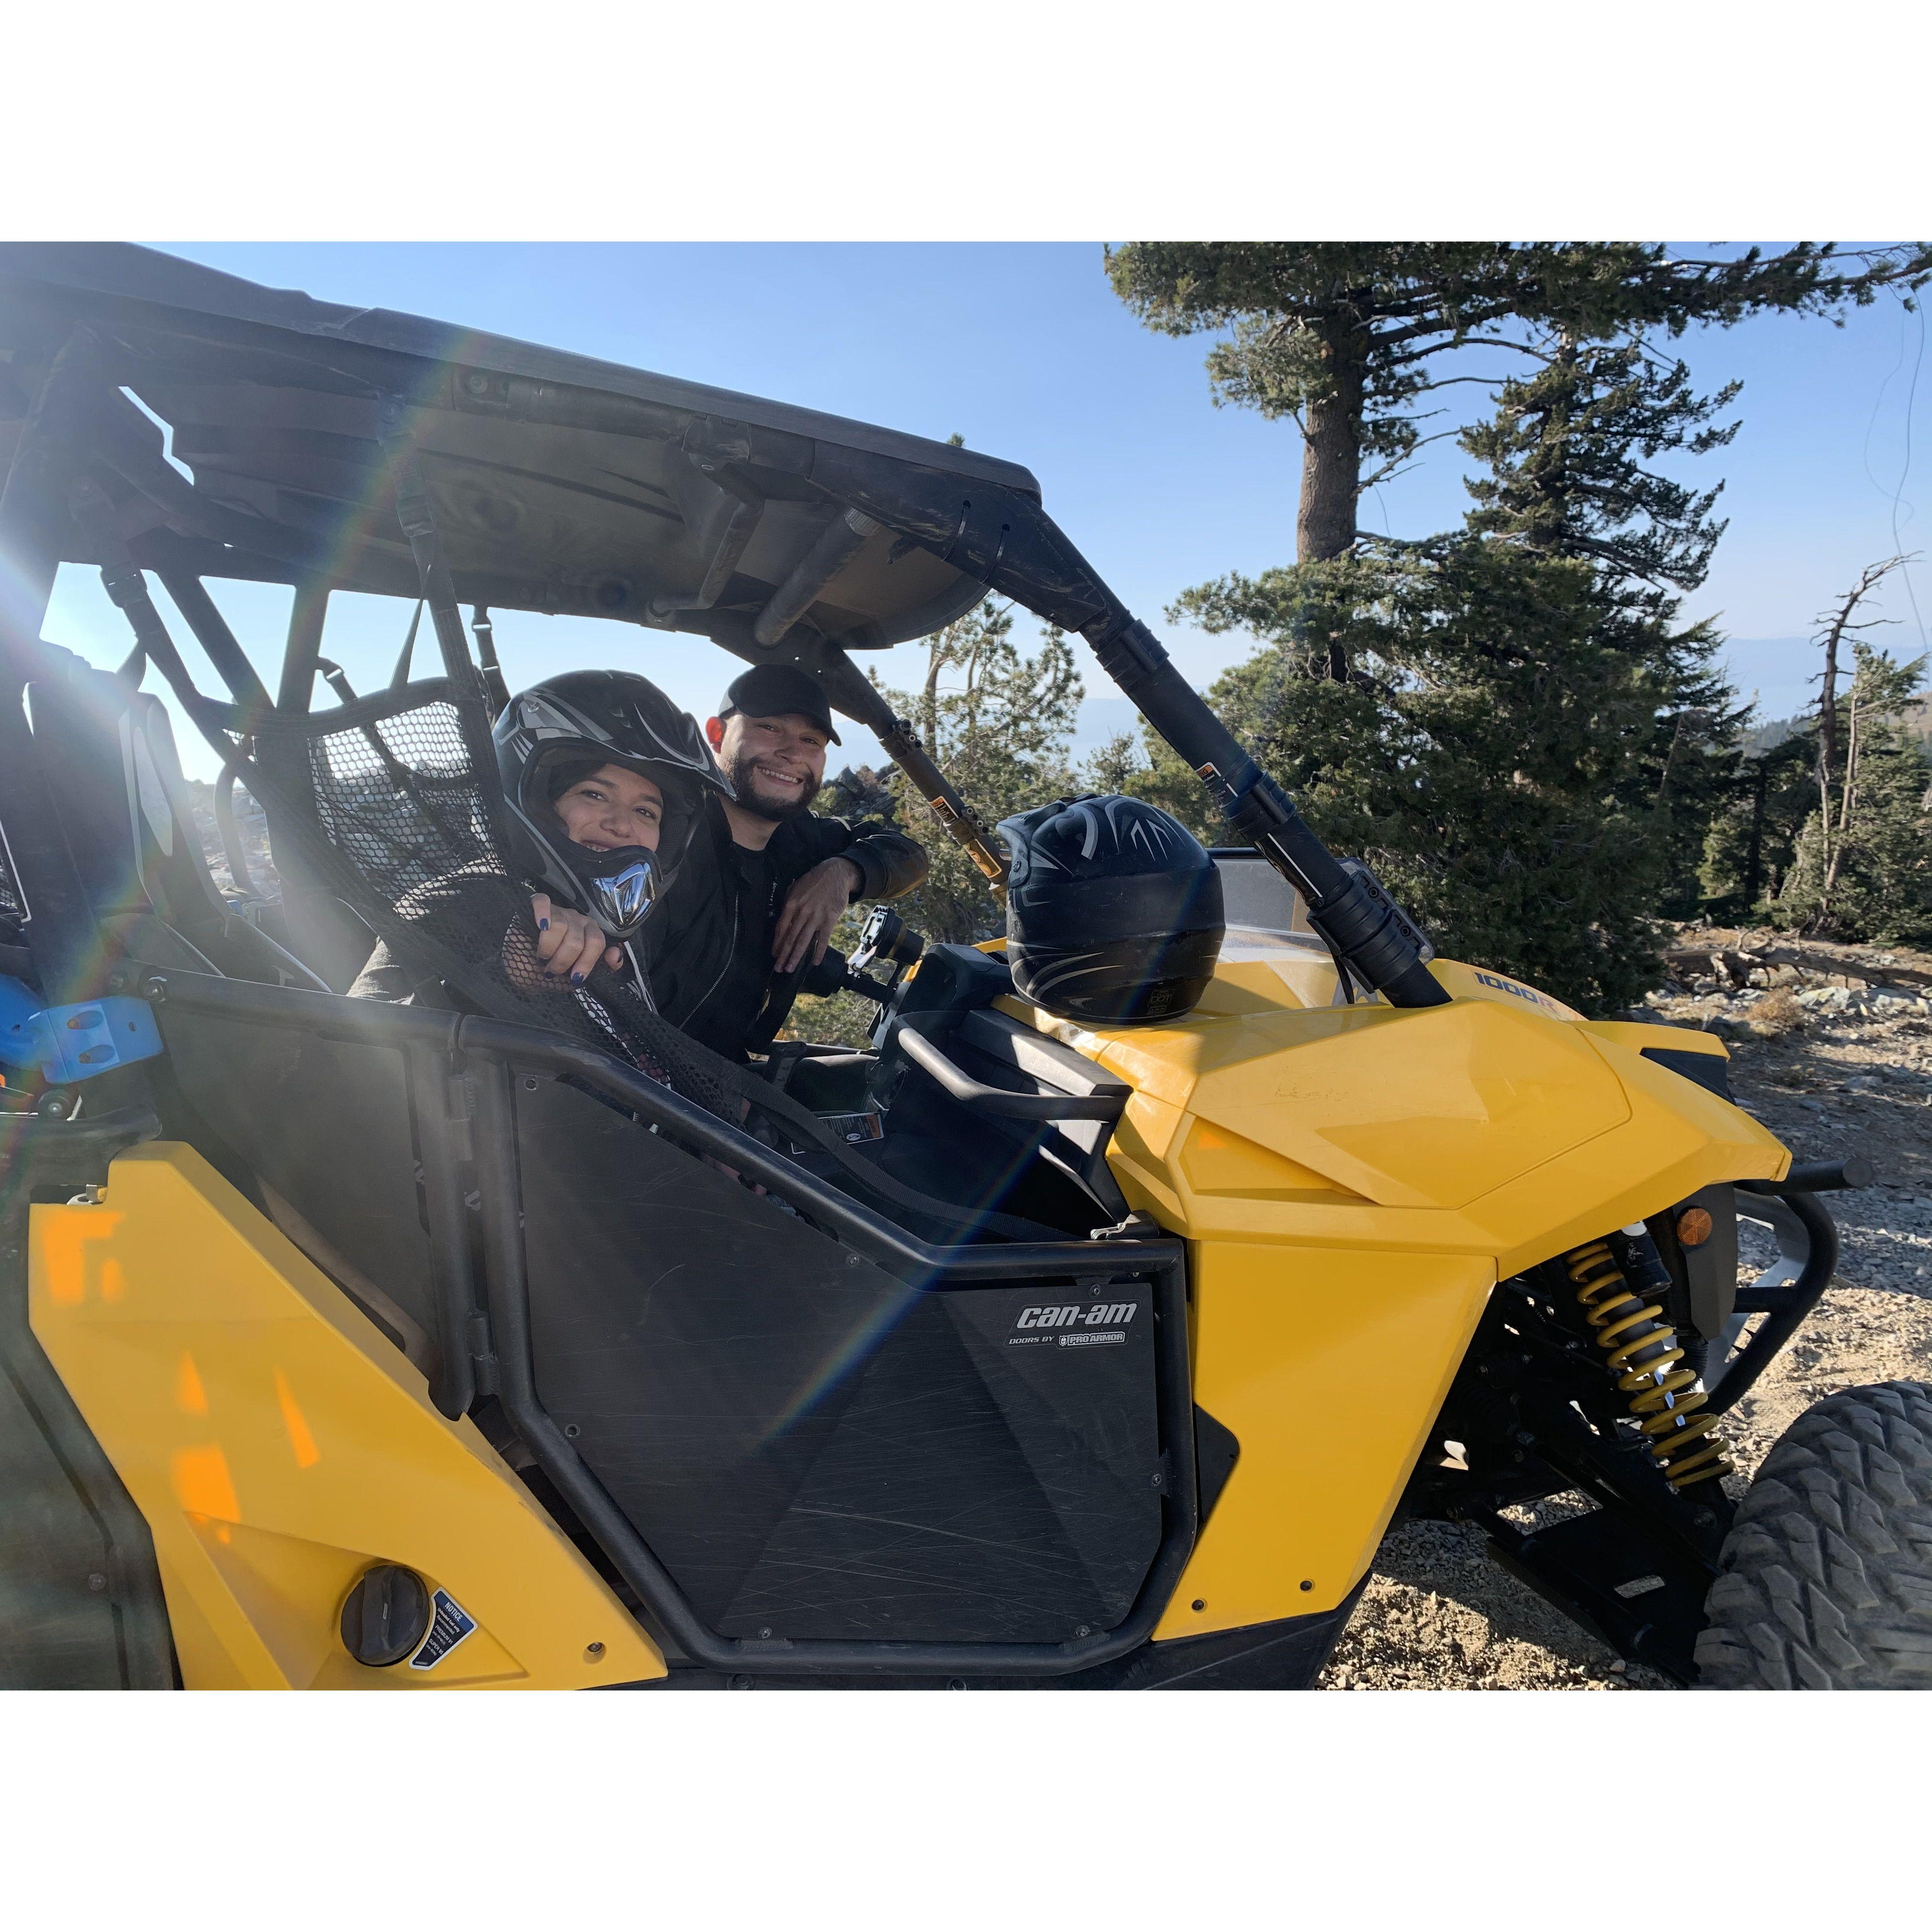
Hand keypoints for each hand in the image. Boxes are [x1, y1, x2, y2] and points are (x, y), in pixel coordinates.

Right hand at [530, 893, 621, 984]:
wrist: (523, 969)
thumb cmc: (551, 970)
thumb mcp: (576, 975)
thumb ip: (601, 968)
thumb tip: (615, 956)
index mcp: (590, 933)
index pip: (597, 942)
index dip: (586, 962)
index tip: (574, 978)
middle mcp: (577, 919)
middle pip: (576, 939)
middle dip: (562, 961)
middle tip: (551, 971)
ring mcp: (559, 910)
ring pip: (559, 926)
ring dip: (547, 948)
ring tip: (541, 957)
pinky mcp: (538, 905)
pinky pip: (542, 902)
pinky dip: (542, 914)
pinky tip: (540, 926)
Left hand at [772, 857, 860, 974]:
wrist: (835, 874)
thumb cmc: (814, 881)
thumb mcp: (795, 888)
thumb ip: (788, 903)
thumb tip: (782, 919)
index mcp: (791, 905)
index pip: (781, 928)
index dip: (777, 943)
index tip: (774, 955)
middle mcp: (802, 912)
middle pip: (790, 938)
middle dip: (783, 955)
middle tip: (779, 968)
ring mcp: (816, 917)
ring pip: (803, 941)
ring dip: (796, 957)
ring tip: (791, 968)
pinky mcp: (829, 919)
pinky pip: (823, 939)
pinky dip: (819, 951)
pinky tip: (815, 962)